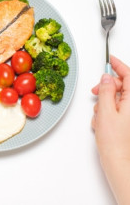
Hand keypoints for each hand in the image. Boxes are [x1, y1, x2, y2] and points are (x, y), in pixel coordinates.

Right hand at [92, 55, 129, 203]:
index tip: (110, 60)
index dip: (118, 66)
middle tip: (95, 91)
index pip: (129, 75)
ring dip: (105, 102)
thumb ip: (106, 91)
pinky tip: (102, 121)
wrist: (118, 160)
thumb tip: (106, 78)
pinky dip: (106, 111)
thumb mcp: (106, 111)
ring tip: (100, 114)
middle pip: (122, 86)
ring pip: (116, 98)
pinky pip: (115, 108)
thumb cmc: (115, 141)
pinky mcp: (126, 120)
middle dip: (107, 87)